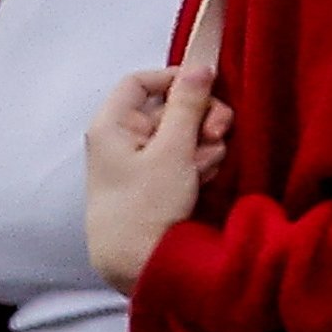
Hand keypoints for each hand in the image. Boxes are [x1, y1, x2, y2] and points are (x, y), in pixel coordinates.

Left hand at [84, 64, 226, 290]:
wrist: (135, 263)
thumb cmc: (145, 207)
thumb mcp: (173, 151)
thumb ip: (188, 106)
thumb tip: (199, 68)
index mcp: (112, 124)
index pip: (140, 81)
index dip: (175, 79)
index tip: (205, 89)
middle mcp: (120, 138)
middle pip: (167, 108)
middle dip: (198, 119)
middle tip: (219, 134)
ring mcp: (135, 160)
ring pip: (179, 134)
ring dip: (201, 145)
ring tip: (203, 170)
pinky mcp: (152, 180)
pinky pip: (179, 157)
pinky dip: (194, 164)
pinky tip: (200, 180)